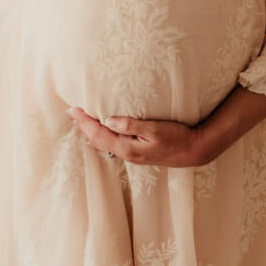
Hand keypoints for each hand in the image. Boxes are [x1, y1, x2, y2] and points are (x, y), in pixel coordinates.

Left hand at [65, 103, 209, 169]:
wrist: (193, 151)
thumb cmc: (176, 137)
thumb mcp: (154, 129)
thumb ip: (130, 125)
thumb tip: (108, 120)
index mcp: (127, 147)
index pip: (98, 134)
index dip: (84, 122)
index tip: (73, 110)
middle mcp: (126, 153)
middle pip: (97, 141)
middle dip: (84, 127)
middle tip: (72, 113)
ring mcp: (132, 155)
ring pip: (104, 145)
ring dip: (91, 133)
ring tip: (82, 123)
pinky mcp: (137, 153)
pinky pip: (113, 146)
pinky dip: (102, 138)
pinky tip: (100, 136)